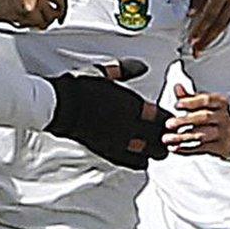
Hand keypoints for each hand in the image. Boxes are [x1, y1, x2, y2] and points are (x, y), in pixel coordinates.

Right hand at [44, 64, 167, 169]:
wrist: (60, 106)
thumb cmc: (79, 88)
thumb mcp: (104, 73)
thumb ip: (125, 70)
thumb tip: (140, 66)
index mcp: (131, 105)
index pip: (162, 118)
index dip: (168, 120)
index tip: (168, 118)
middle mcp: (129, 126)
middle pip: (160, 139)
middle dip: (165, 138)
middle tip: (164, 134)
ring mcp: (119, 141)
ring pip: (149, 154)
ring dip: (153, 151)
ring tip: (153, 147)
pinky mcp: (108, 152)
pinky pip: (132, 162)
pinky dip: (138, 160)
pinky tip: (139, 156)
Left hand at [166, 83, 229, 156]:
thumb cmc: (214, 116)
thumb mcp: (204, 104)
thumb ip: (189, 97)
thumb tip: (177, 87)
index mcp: (220, 102)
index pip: (207, 100)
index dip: (191, 102)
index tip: (177, 105)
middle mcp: (223, 117)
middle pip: (204, 118)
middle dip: (185, 121)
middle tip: (168, 124)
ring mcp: (222, 133)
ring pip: (202, 135)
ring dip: (182, 137)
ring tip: (166, 138)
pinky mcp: (218, 147)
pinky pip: (201, 148)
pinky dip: (185, 149)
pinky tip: (174, 147)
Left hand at [187, 0, 229, 51]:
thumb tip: (192, 16)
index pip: (210, 15)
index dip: (200, 29)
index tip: (192, 40)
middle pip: (220, 23)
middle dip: (208, 38)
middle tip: (197, 51)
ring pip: (225, 21)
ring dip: (214, 34)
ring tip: (203, 46)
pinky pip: (228, 14)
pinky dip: (220, 25)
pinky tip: (212, 33)